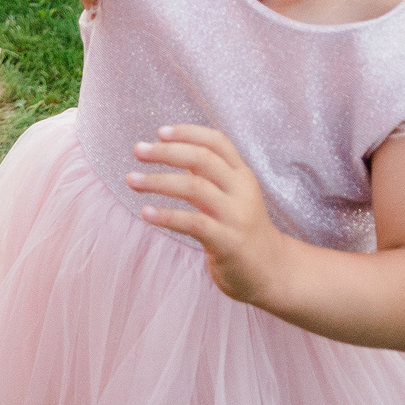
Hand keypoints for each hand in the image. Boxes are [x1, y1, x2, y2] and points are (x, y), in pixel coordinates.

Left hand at [127, 124, 285, 305]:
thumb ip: (208, 175)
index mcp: (242, 175)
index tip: (160, 132)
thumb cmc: (242, 229)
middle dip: (167, 151)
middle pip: (203, 158)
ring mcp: (236, 216)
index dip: (188, 132)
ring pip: (194, 187)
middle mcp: (241, 190)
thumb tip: (172, 149)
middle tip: (137, 150)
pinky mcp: (227, 242)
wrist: (272, 272)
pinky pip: (193, 223)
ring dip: (158, 181)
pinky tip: (146, 213)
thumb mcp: (231, 196)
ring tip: (131, 180)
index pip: (217, 141)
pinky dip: (167, 215)